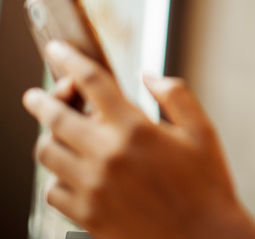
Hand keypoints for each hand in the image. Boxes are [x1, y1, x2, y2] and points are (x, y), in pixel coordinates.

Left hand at [23, 41, 254, 238]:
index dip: (70, 61)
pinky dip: (57, 177)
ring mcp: (92, 187)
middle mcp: (107, 155)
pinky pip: (53, 190)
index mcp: (135, 129)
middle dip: (41, 100)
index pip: (92, 82)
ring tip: (57, 136)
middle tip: (35, 96)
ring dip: (49, 139)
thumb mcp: (202, 132)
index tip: (58, 50)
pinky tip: (72, 173)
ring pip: (47, 153)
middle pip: (56, 117)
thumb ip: (176, 96)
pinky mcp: (86, 215)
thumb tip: (148, 76)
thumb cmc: (207, 185)